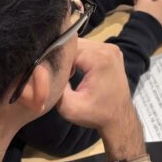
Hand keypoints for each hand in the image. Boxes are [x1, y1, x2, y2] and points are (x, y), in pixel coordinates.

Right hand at [57, 40, 144, 159]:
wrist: (119, 118)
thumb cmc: (95, 114)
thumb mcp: (70, 107)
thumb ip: (54, 89)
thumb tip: (42, 71)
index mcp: (99, 58)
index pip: (67, 49)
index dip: (55, 60)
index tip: (49, 73)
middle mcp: (107, 48)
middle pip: (74, 44)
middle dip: (62, 57)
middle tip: (54, 73)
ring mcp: (112, 48)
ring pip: (80, 44)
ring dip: (69, 56)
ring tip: (64, 72)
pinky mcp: (112, 51)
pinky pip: (88, 47)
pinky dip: (78, 56)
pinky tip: (74, 69)